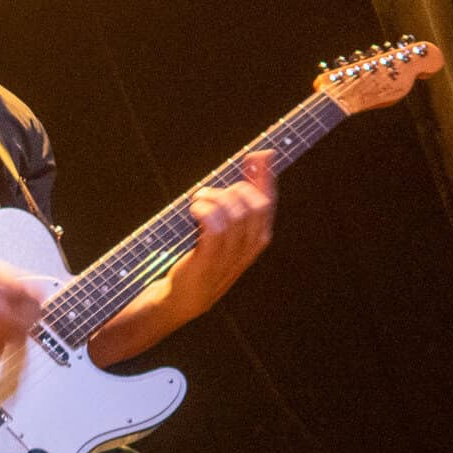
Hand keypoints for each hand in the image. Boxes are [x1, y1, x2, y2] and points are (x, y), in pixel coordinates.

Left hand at [165, 149, 276, 325]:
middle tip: (207, 195)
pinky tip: (194, 212)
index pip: (267, 200)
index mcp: (259, 236)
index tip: (254, 155)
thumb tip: (262, 156)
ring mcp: (231, 254)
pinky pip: (215, 225)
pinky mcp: (210, 259)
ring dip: (212, 199)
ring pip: (233, 212)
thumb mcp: (230, 226)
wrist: (185, 296)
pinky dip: (204, 211)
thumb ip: (243, 194)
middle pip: (252, 203)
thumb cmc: (207, 256)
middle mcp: (250, 245)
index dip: (262, 175)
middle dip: (229, 190)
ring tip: (197, 203)